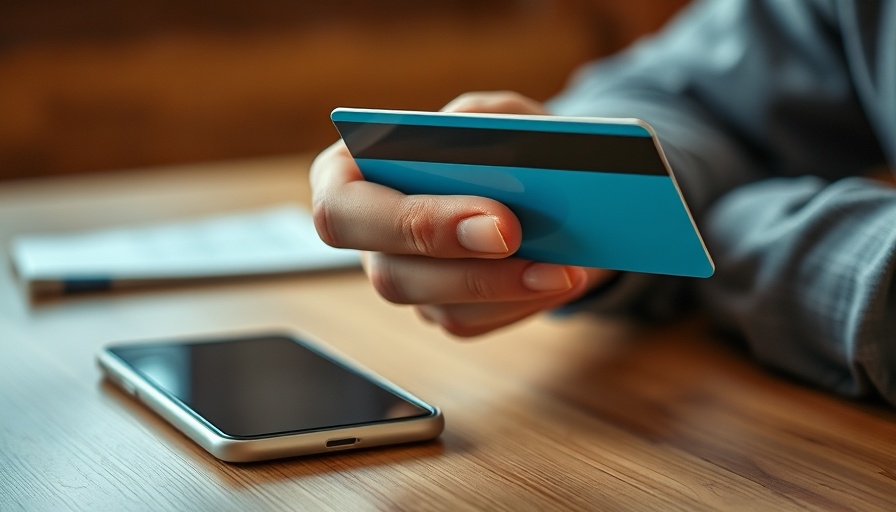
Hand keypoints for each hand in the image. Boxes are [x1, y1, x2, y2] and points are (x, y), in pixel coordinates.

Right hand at [310, 91, 616, 336]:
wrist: (543, 186)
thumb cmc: (502, 141)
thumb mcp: (495, 112)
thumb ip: (483, 121)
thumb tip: (490, 156)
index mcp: (351, 174)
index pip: (342, 207)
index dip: (407, 219)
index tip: (489, 215)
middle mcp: (369, 235)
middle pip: (387, 272)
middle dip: (462, 263)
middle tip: (519, 238)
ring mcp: (403, 277)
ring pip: (433, 305)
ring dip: (502, 288)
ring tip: (563, 269)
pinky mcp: (440, 308)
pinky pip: (469, 322)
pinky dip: (519, 303)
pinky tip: (560, 279)